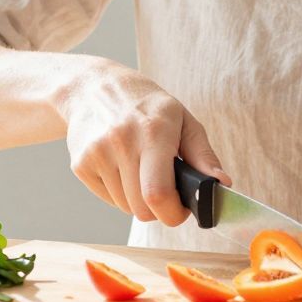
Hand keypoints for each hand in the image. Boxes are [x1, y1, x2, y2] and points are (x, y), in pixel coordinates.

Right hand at [61, 61, 228, 226]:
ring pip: (125, 207)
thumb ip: (203, 155)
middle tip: (165, 190)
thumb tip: (222, 184)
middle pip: (142, 209)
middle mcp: (121, 142)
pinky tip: (122, 168)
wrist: (93, 88)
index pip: (158, 193)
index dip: (173, 213)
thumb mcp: (183, 120)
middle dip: (159, 209)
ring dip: (138, 200)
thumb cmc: (146, 106)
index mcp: (154, 132)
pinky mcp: (80, 165)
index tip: (182, 209)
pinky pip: (108, 200)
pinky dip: (119, 193)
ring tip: (141, 171)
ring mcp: (97, 154)